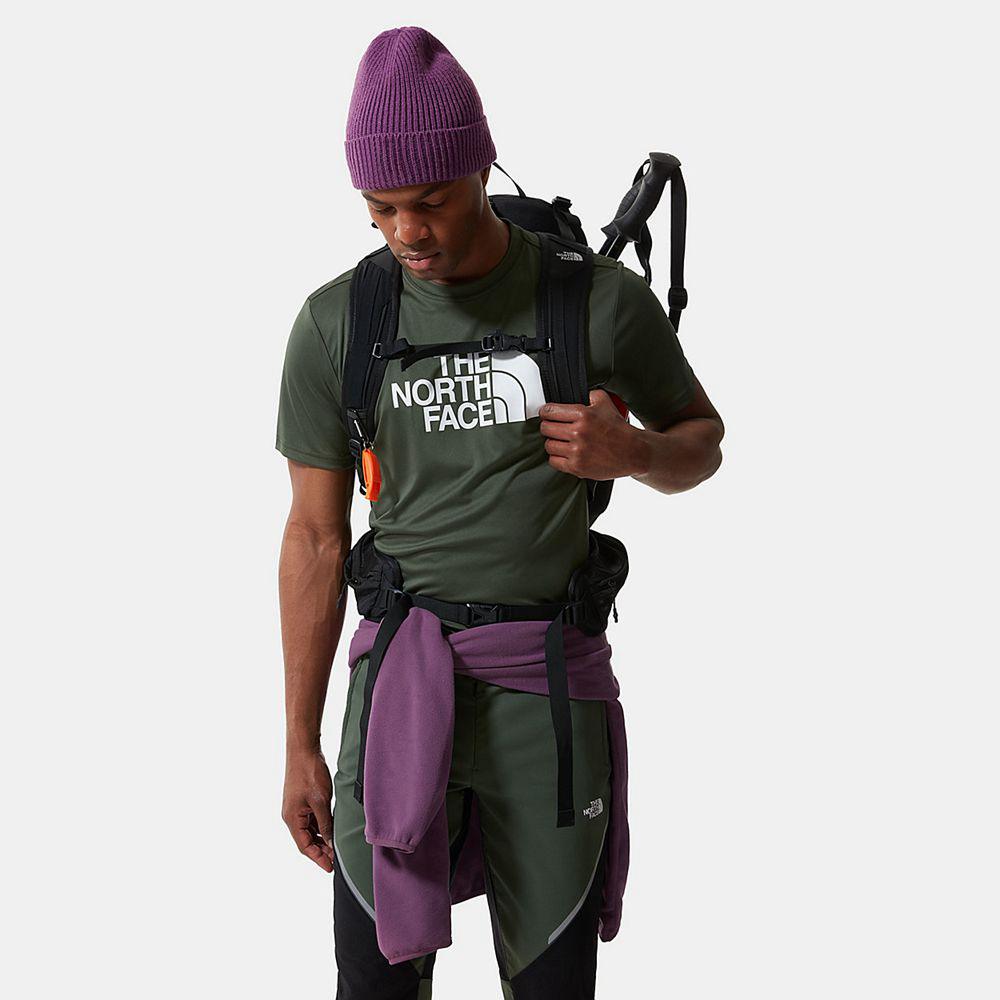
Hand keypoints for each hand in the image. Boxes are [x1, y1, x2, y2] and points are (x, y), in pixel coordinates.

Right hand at [282, 749, 334, 871]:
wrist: (303, 749)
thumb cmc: (309, 772)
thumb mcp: (321, 801)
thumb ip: (326, 823)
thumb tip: (331, 842)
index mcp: (291, 818)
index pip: (304, 846)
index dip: (318, 858)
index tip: (331, 867)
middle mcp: (291, 815)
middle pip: (306, 840)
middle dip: (321, 850)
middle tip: (337, 859)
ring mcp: (296, 808)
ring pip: (309, 830)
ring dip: (322, 839)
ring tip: (337, 846)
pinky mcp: (302, 800)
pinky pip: (311, 819)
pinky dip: (321, 826)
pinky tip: (333, 828)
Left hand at [539, 389, 645, 479]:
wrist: (633, 452)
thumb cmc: (619, 430)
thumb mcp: (606, 404)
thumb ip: (591, 394)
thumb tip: (580, 392)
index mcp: (583, 414)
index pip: (549, 411)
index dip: (545, 413)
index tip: (547, 415)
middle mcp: (578, 432)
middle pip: (545, 428)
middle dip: (548, 428)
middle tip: (553, 429)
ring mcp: (577, 450)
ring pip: (549, 445)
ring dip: (553, 443)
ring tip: (561, 442)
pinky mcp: (577, 466)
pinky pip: (554, 461)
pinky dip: (557, 458)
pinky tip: (565, 454)